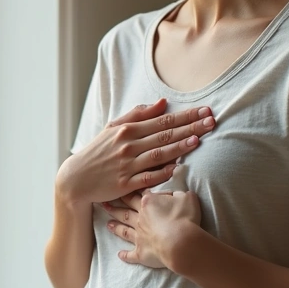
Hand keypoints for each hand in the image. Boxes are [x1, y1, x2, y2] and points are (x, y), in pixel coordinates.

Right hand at [56, 99, 214, 205]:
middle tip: (211, 122)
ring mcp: (127, 165)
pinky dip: (163, 172)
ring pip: (159, 154)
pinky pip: (148, 177)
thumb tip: (162, 103)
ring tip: (198, 140)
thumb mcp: (112, 127)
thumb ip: (137, 114)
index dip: (185, 115)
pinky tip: (178, 167)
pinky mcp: (126, 184)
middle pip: (165, 135)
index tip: (204, 111)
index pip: (162, 120)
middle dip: (190, 127)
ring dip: (180, 147)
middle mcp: (128, 145)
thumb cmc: (98, 151)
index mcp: (127, 130)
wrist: (77, 178)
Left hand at [101, 168, 202, 269]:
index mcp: (148, 203)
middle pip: (125, 210)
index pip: (137, 194)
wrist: (180, 242)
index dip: (129, 190)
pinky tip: (119, 255)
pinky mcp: (141, 252)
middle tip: (103, 203)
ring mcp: (139, 236)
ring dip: (116, 227)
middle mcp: (140, 218)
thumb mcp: (186, 198)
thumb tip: (176, 193)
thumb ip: (179, 194)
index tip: (120, 188)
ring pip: (124, 230)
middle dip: (114, 206)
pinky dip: (125, 255)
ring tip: (107, 224)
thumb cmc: (184, 218)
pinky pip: (130, 255)